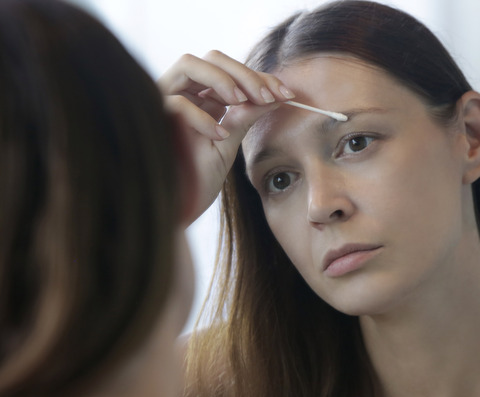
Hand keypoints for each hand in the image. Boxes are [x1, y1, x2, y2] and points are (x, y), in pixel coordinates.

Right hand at [158, 50, 293, 220]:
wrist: (175, 211)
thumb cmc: (197, 180)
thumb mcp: (228, 144)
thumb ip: (246, 116)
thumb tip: (278, 96)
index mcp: (198, 97)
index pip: (229, 70)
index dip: (259, 77)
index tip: (286, 94)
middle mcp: (178, 92)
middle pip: (211, 58)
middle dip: (245, 74)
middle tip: (269, 97)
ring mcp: (160, 101)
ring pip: (189, 64)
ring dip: (223, 80)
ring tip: (243, 102)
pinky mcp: (149, 118)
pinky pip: (177, 104)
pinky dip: (202, 117)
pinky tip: (220, 137)